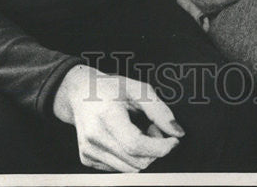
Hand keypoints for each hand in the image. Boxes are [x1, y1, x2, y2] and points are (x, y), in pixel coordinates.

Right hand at [53, 65, 184, 171]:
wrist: (78, 92)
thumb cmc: (109, 88)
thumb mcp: (138, 89)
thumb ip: (160, 110)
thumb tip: (177, 132)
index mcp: (106, 116)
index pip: (136, 145)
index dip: (161, 147)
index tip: (173, 140)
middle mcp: (94, 137)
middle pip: (137, 161)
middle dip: (154, 149)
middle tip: (153, 127)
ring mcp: (89, 151)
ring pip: (130, 169)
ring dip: (143, 154)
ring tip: (140, 131)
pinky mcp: (87, 159)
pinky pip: (119, 168)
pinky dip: (130, 157)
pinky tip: (127, 138)